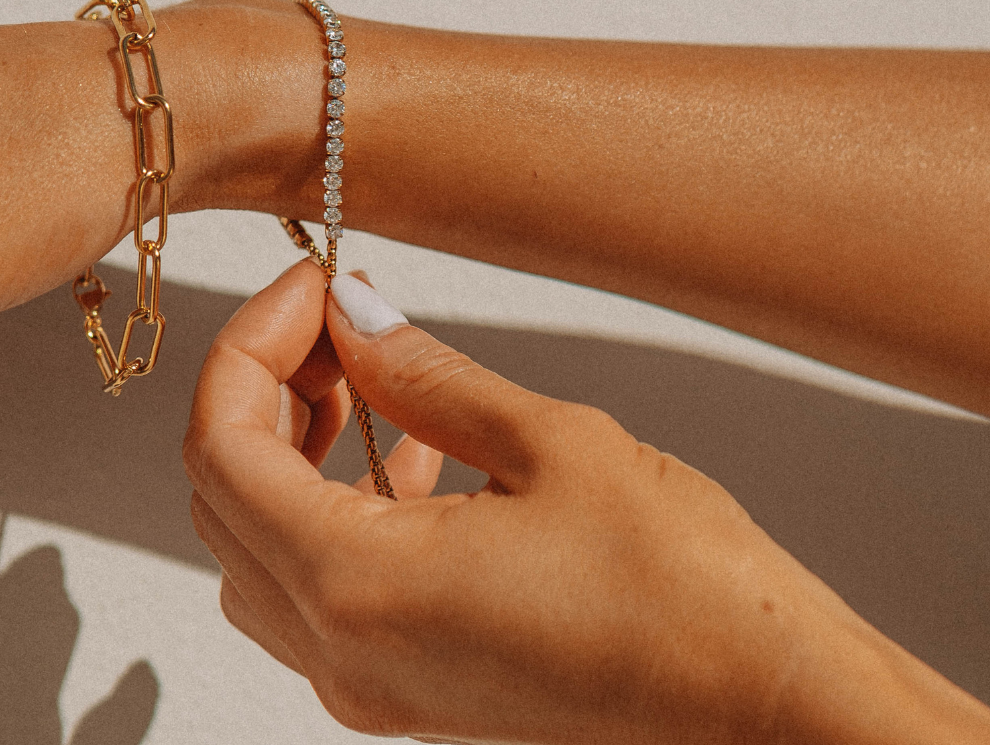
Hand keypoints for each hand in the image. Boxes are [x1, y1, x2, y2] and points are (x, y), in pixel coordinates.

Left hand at [183, 260, 989, 743]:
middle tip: (331, 323)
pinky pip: (316, 593)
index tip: (307, 287)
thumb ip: (424, 375)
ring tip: (369, 381)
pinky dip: (331, 513)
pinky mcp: (405, 691)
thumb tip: (352, 321)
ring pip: (257, 549)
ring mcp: (367, 683)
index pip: (220, 448)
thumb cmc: (688, 595)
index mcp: (357, 589)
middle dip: (261, 392)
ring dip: (290, 453)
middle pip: (222, 499)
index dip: (248, 347)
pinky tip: (410, 458)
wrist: (768, 708)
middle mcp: (341, 652)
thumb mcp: (552, 443)